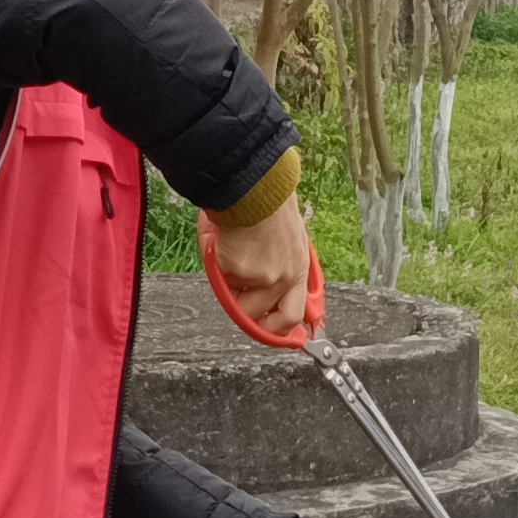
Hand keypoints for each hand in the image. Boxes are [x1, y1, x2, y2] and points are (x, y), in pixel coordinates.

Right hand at [210, 201, 316, 341]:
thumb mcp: (287, 237)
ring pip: (239, 301)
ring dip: (231, 284)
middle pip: (272, 321)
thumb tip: (265, 288)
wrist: (255, 186)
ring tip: (231, 254)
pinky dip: (218, 263)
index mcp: (299, 268)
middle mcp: (286, 277)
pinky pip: (222, 279)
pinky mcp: (239, 271)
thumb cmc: (268, 202)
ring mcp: (264, 278)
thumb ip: (280, 264)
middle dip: (255, 323)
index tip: (270, 332)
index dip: (280, 328)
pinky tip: (224, 241)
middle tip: (240, 311)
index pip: (296, 313)